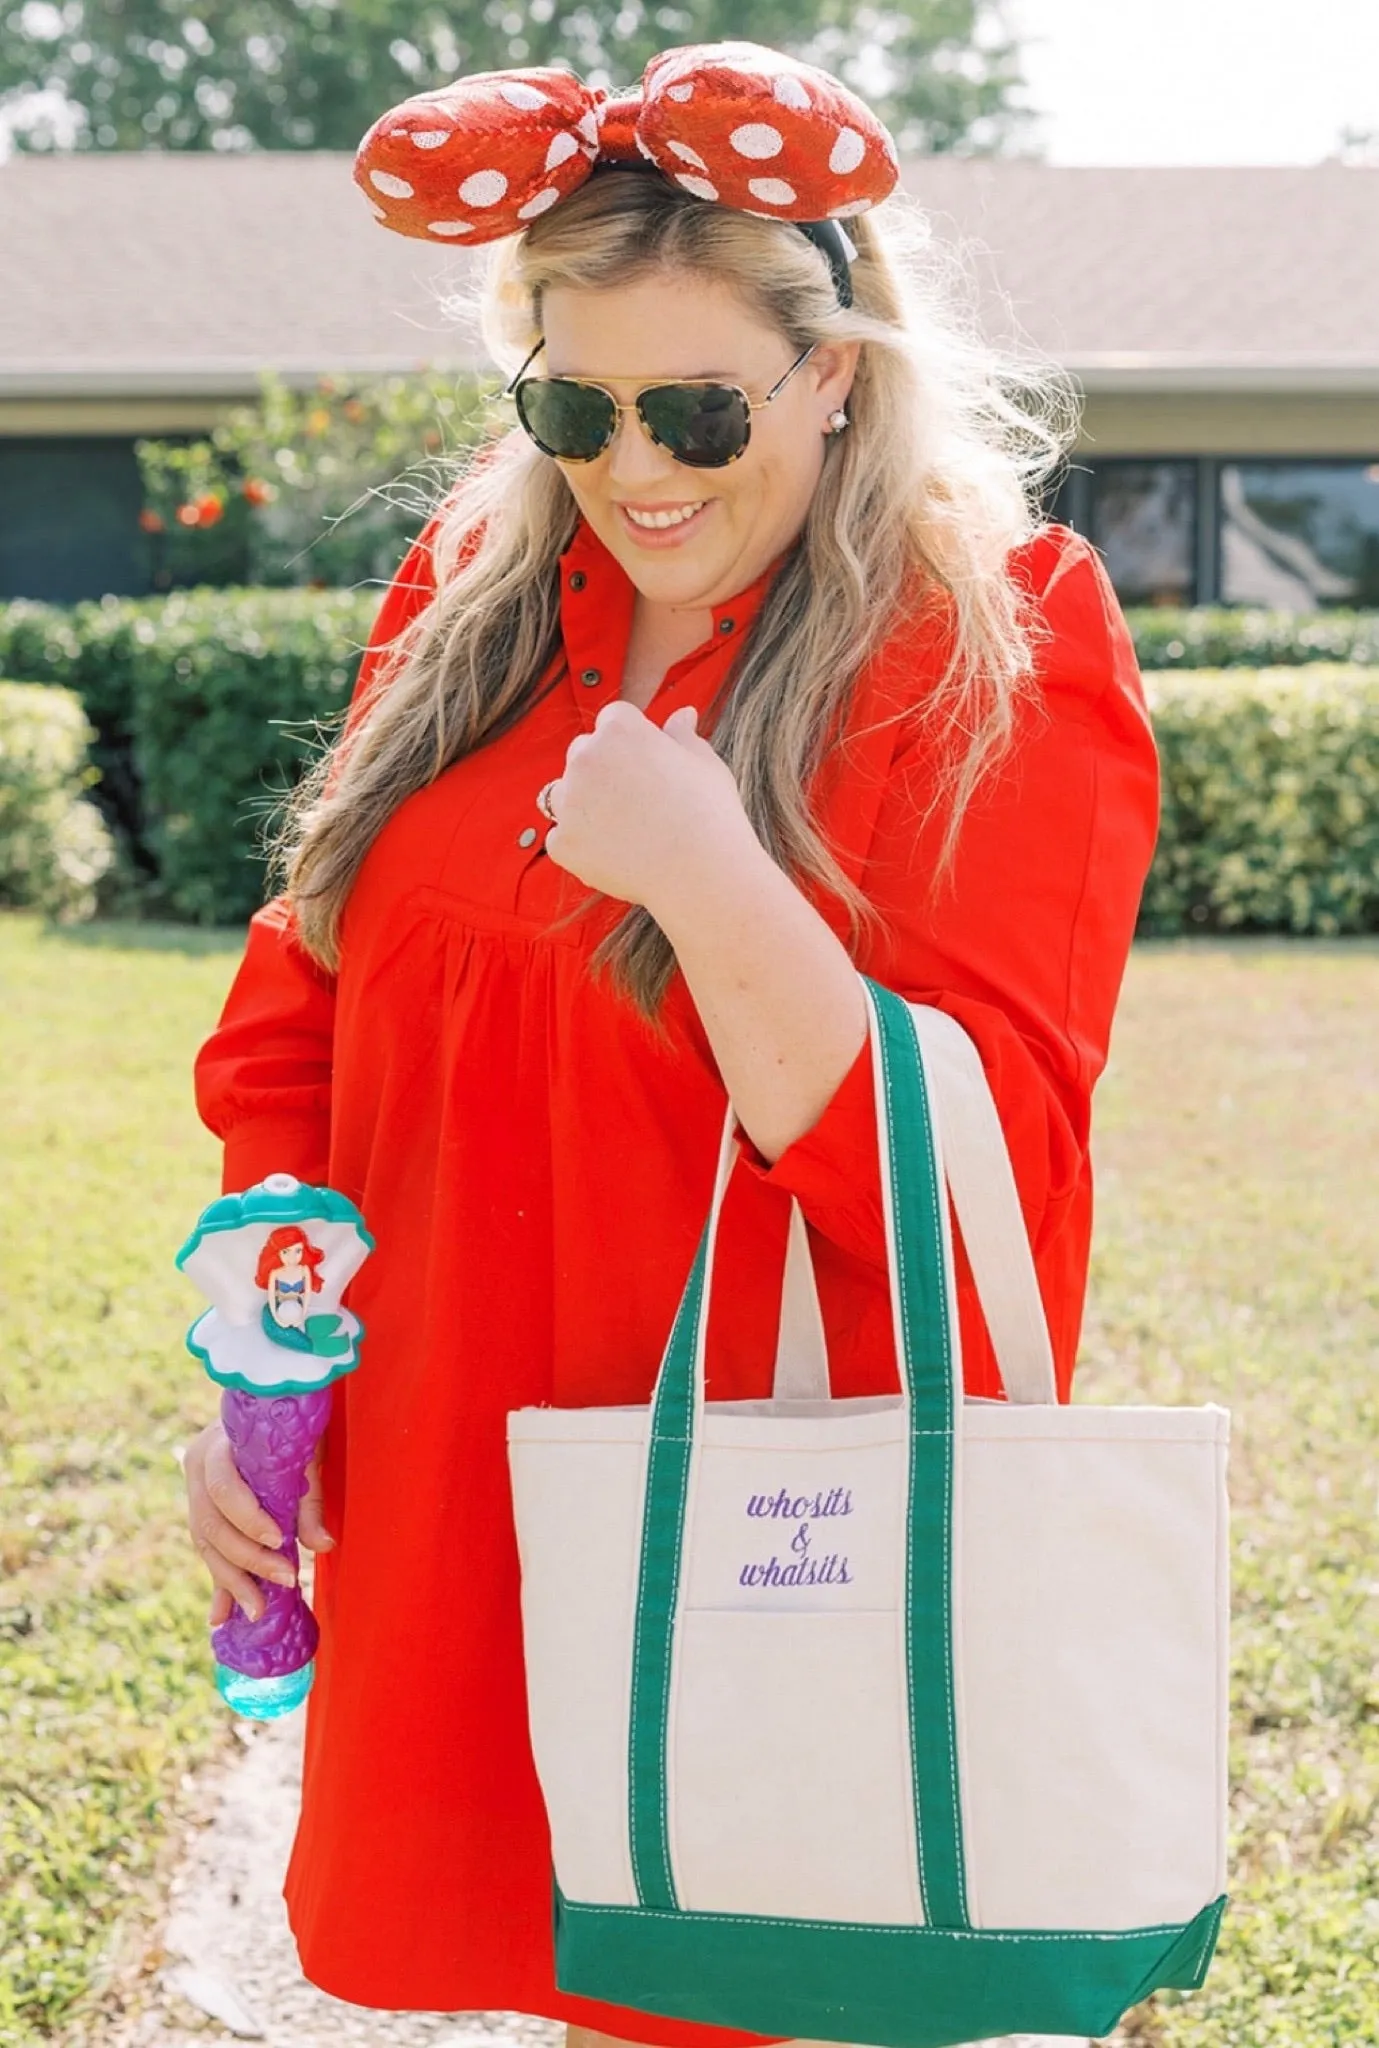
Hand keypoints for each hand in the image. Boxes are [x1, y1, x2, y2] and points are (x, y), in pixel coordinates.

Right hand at [183, 1420, 333, 1627]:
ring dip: (232, 1581)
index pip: (224, 1488)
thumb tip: (323, 1545)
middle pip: (212, 1525)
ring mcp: (193, 1490)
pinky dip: (219, 1582)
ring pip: (205, 1544)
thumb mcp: (303, 1450)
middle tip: (285, 1582)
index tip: (279, 1541)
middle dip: (247, 1560)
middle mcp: (196, 1467)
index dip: (248, 1519)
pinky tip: (222, 1616)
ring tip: (256, 1611)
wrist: (265, 1403)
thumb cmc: (288, 1423)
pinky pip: (208, 1550)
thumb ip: (308, 1499)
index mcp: (217, 1444)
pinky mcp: (200, 1510)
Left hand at [543, 702, 759, 917]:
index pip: (613, 720)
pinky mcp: (562, 843)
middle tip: (640, 801)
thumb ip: (683, 736)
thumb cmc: (711, 814)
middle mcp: (585, 757)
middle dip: (604, 770)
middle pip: (584, 753)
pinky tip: (616, 855)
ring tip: (627, 829)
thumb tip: (682, 714)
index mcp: (619, 728)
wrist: (702, 874)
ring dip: (586, 804)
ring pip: (566, 794)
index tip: (651, 768)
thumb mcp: (704, 763)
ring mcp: (568, 802)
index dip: (633, 744)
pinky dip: (582, 846)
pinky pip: (562, 837)